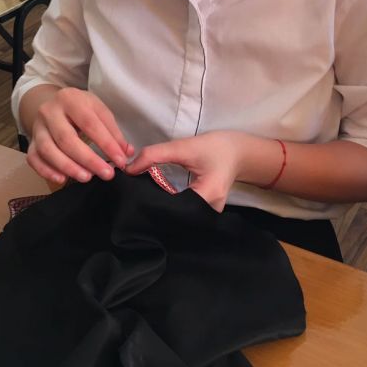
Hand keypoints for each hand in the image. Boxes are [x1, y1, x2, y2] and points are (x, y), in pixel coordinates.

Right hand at [27, 87, 133, 184]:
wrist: (53, 104)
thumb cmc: (80, 109)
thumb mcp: (98, 111)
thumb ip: (113, 132)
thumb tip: (126, 153)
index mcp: (70, 99)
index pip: (89, 123)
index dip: (106, 144)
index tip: (120, 161)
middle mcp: (49, 111)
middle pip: (66, 138)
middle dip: (88, 159)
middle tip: (106, 174)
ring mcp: (37, 127)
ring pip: (48, 150)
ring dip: (68, 167)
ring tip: (87, 178)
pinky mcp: (31, 142)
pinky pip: (34, 159)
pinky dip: (47, 171)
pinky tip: (62, 180)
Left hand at [126, 131, 245, 211]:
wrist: (238, 152)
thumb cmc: (214, 148)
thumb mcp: (183, 146)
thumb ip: (154, 155)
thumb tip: (128, 170)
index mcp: (207, 196)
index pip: (173, 209)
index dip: (152, 204)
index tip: (134, 198)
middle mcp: (209, 213)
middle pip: (174, 219)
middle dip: (153, 210)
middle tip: (133, 202)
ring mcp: (208, 217)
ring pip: (178, 220)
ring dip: (161, 211)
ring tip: (142, 203)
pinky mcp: (205, 214)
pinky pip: (184, 216)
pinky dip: (170, 209)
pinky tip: (158, 203)